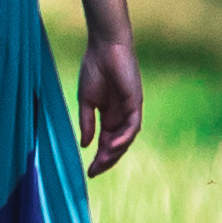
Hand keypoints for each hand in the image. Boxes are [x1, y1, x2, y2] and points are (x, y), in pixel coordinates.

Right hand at [78, 35, 141, 174]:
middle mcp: (121, 116)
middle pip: (117, 145)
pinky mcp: (135, 103)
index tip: (88, 171)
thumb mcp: (86, 101)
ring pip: (126, 138)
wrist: (104, 49)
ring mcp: (129, 111)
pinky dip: (124, 137)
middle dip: (107, 160)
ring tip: (102, 162)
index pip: (106, 142)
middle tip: (94, 172)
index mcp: (108, 116)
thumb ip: (87, 122)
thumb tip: (85, 144)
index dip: (99, 157)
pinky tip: (112, 145)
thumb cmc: (94, 70)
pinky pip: (132, 125)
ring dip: (115, 152)